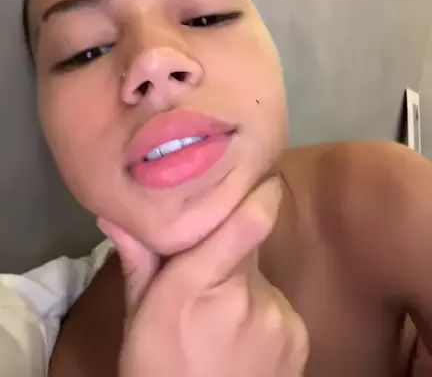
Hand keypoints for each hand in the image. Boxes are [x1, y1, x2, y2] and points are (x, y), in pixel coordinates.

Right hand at [99, 177, 308, 375]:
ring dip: (241, 288)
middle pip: (244, 246)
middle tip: (206, 282)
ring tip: (219, 324)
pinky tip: (241, 343)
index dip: (257, 193)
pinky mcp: (299, 336)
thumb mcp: (136, 322)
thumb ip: (137, 262)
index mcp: (197, 286)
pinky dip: (260, 314)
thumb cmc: (157, 372)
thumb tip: (114, 210)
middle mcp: (246, 297)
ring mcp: (279, 317)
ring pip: (258, 278)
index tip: (260, 173)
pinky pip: (277, 306)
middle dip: (228, 253)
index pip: (245, 223)